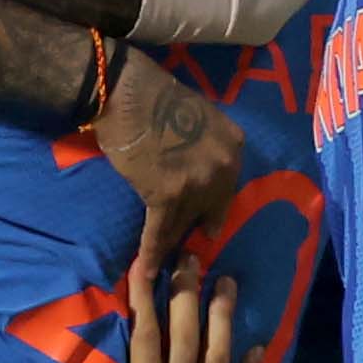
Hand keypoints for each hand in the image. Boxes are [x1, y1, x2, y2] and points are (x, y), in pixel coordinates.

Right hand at [98, 50, 242, 273]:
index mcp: (234, 145)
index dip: (212, 201)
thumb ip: (206, 143)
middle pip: (210, 207)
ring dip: (171, 244)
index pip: (226, 184)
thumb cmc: (157, 96)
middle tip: (188, 244)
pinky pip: (159, 231)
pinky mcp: (167, 196)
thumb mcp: (200, 116)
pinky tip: (145, 270)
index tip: (206, 218)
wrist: (128, 93)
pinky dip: (151, 252)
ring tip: (165, 263)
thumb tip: (197, 165)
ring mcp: (198, 184)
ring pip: (183, 222)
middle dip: (197, 226)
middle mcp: (224, 167)